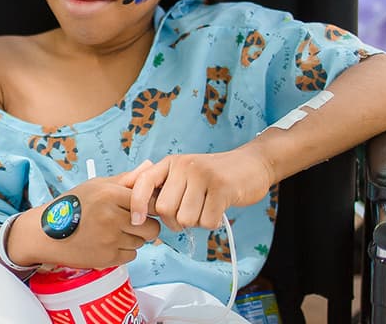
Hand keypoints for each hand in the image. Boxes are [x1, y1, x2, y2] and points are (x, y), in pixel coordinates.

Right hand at [8, 176, 160, 269]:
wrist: (48, 232)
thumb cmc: (73, 205)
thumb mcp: (96, 185)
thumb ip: (124, 179)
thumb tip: (149, 166)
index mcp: (109, 194)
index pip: (149, 203)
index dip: (149, 207)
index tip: (144, 209)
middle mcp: (111, 216)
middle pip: (151, 227)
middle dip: (145, 226)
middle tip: (131, 222)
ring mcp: (110, 239)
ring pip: (142, 243)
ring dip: (133, 239)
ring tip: (114, 231)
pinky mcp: (107, 258)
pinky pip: (131, 255)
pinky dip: (124, 251)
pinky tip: (109, 243)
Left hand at [119, 147, 274, 230]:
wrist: (251, 164)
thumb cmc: (212, 177)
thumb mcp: (183, 174)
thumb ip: (162, 186)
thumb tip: (133, 204)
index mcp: (171, 163)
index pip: (143, 182)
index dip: (136, 204)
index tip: (136, 221)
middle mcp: (184, 166)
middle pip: (164, 209)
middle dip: (174, 221)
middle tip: (189, 214)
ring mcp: (203, 175)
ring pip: (185, 219)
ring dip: (195, 222)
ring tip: (205, 209)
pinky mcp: (222, 188)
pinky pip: (206, 221)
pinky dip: (211, 223)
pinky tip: (217, 211)